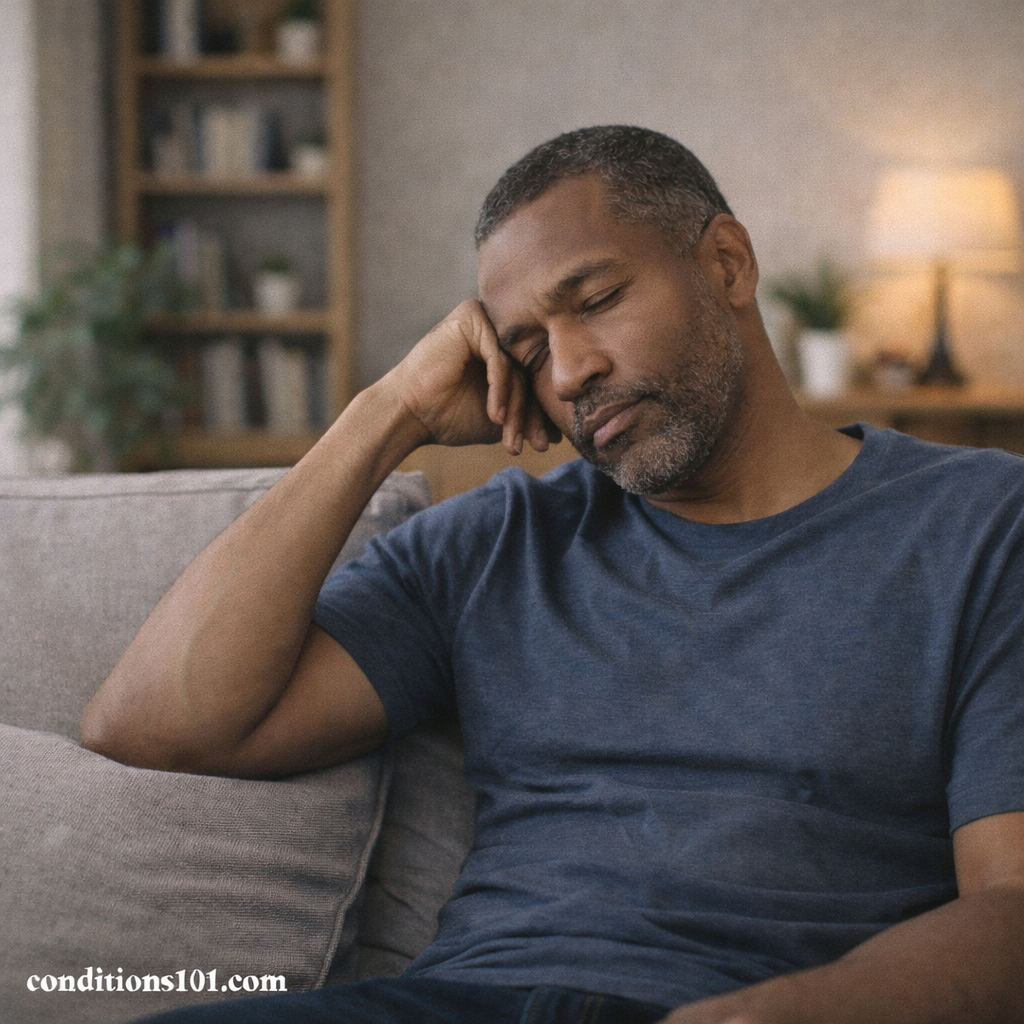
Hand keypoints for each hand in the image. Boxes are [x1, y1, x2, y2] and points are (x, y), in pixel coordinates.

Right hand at [386, 300, 560, 453]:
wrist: (410, 415)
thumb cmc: (448, 417)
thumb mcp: (499, 419)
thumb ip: (526, 416)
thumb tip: (558, 431)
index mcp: (503, 349)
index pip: (531, 381)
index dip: (536, 416)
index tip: (540, 446)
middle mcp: (497, 330)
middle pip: (526, 374)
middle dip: (528, 416)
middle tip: (533, 446)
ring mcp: (485, 320)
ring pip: (516, 369)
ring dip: (515, 409)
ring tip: (509, 438)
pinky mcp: (471, 317)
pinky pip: (499, 358)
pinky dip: (499, 389)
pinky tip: (494, 415)